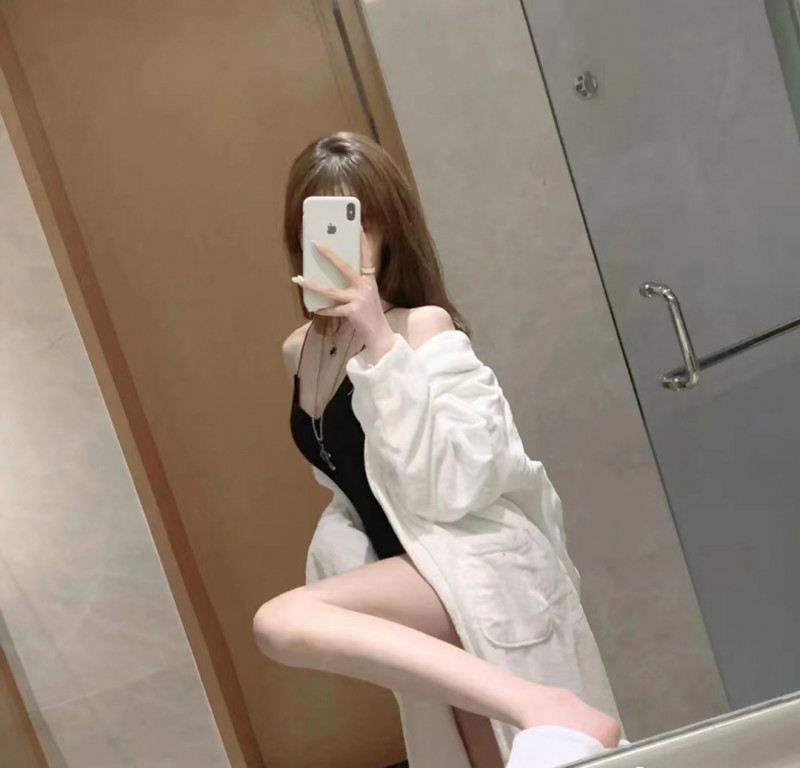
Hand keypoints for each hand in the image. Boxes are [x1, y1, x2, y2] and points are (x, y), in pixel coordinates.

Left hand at [291, 231, 394, 362]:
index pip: (366, 257)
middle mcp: (365, 286)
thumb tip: (330, 276)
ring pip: (330, 290)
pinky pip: (333, 309)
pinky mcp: (353, 311)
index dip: (363, 243)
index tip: (358, 228)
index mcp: (369, 280)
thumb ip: (354, 284)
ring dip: (312, 285)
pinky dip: (323, 310)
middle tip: (316, 243)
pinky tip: (315, 308)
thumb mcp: (366, 294)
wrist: (379, 333)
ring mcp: (359, 299)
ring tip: (298, 279)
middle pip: (344, 267)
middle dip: (329, 255)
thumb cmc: (369, 313)